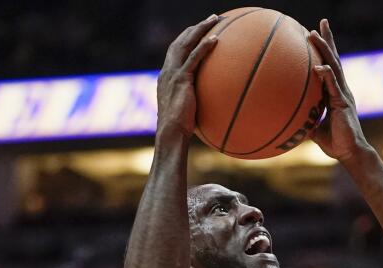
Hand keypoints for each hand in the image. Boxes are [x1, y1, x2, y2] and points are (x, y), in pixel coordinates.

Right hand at [156, 15, 219, 143]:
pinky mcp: (181, 80)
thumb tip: (212, 106)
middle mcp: (167, 71)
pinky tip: (216, 39)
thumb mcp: (186, 111)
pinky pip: (194, 59)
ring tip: (215, 20)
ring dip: (201, 29)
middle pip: (180, 41)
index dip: (187, 38)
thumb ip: (195, 102)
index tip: (200, 31)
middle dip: (195, 28)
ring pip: (186, 44)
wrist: (170, 133)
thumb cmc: (180, 129)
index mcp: (167, 76)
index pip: (176, 51)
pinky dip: (204, 47)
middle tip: (212, 19)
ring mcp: (172, 74)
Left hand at [307, 19, 369, 161]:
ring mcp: (343, 94)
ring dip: (324, 49)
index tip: (316, 36)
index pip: (330, 66)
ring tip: (314, 33)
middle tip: (321, 22)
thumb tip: (289, 120)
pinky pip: (333, 85)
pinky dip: (326, 74)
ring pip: (334, 66)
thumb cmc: (335, 143)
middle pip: (334, 59)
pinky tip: (318, 66)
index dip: (325, 51)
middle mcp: (341, 89)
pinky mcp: (343, 103)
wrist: (350, 153)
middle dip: (328, 40)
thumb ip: (306, 120)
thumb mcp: (315, 129)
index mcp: (335, 93)